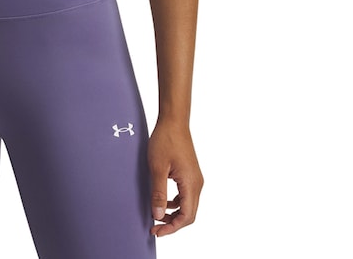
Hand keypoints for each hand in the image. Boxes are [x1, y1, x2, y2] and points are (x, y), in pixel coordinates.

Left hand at [147, 118, 202, 236]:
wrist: (174, 121)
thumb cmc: (165, 140)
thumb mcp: (157, 168)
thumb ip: (158, 193)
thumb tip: (158, 215)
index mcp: (191, 183)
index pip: (186, 216)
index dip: (172, 227)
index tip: (156, 231)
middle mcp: (197, 183)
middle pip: (189, 214)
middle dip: (173, 224)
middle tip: (155, 228)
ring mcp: (195, 178)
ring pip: (188, 205)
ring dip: (174, 214)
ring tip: (157, 216)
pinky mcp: (190, 173)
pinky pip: (186, 195)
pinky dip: (176, 203)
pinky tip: (164, 201)